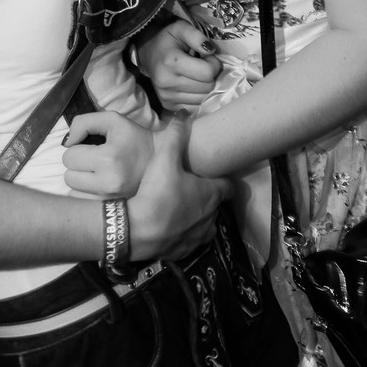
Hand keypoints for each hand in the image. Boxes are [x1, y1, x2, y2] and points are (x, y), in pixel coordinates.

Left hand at [63, 111, 155, 197]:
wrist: (159, 161)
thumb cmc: (134, 138)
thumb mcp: (112, 120)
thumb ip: (84, 122)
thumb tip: (67, 142)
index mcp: (108, 158)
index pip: (69, 157)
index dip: (78, 149)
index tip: (93, 148)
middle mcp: (108, 182)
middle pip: (69, 176)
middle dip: (78, 166)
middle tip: (94, 161)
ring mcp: (110, 199)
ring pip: (73, 192)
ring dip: (81, 181)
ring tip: (97, 173)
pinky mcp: (111, 208)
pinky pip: (82, 203)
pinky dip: (86, 194)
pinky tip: (99, 185)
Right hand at [127, 111, 232, 260]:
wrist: (138, 230)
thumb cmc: (157, 191)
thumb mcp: (165, 158)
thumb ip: (176, 135)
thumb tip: (185, 113)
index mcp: (211, 194)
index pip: (229, 187)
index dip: (223, 180)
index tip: (216, 175)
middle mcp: (210, 217)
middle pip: (215, 206)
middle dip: (207, 198)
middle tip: (192, 189)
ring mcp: (198, 237)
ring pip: (205, 227)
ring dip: (198, 218)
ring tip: (182, 210)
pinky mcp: (184, 252)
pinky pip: (190, 242)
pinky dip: (184, 235)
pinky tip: (170, 228)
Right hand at [136, 19, 221, 110]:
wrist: (148, 54)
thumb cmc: (168, 40)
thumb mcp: (181, 28)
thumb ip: (197, 36)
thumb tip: (211, 51)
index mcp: (172, 62)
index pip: (207, 73)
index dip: (214, 64)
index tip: (208, 58)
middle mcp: (167, 82)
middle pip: (207, 87)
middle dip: (211, 76)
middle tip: (203, 66)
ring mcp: (167, 97)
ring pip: (203, 99)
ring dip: (205, 87)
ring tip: (197, 75)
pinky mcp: (168, 106)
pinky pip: (195, 107)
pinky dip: (198, 97)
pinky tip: (192, 86)